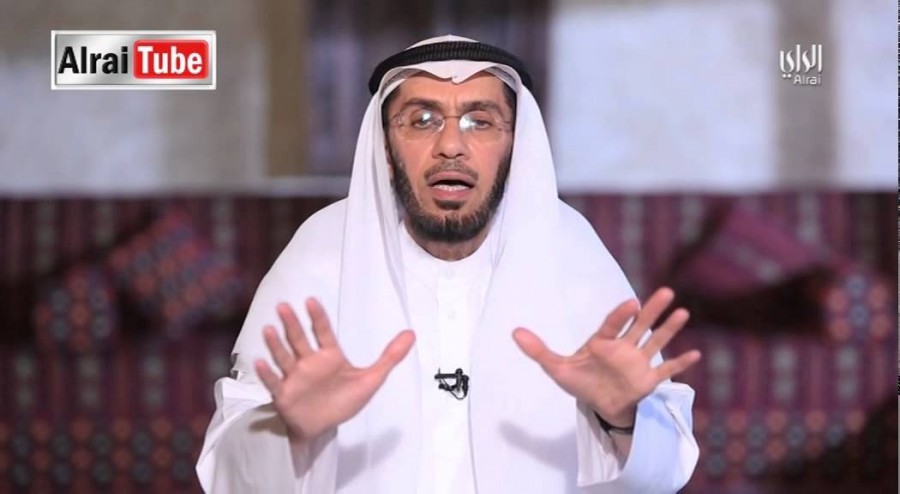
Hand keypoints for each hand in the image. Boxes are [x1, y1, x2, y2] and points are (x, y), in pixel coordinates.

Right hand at [255, 298, 415, 443]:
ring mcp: (294, 377)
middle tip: (283, 306)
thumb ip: (390, 357)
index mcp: (329, 355)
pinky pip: (274, 382)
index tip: (310, 300)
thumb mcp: (371, 379)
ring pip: (283, 357)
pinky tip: (260, 363)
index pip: (323, 331)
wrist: (323, 429)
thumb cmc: (343, 401)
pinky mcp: (284, 394)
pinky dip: (266, 374)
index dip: (317, 317)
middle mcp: (308, 362)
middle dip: (291, 324)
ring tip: (268, 329)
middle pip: (299, 339)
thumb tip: (412, 334)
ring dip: (275, 344)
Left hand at [512, 287, 700, 426]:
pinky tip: (696, 355)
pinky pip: (666, 371)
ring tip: (683, 313)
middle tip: (666, 292)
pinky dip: (680, 365)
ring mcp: (638, 362)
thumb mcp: (556, 367)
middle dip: (652, 311)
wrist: (599, 405)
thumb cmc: (580, 381)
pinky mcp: (648, 380)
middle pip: (640, 325)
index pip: (613, 324)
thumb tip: (514, 332)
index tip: (632, 303)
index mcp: (603, 341)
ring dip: (669, 330)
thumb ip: (538, 351)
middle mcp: (624, 347)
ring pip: (655, 343)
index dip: (621, 315)